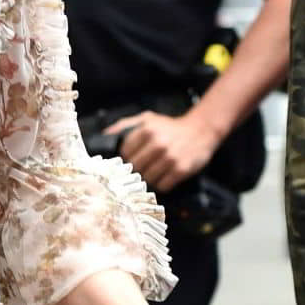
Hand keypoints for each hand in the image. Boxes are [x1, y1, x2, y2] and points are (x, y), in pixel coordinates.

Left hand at [105, 108, 220, 191]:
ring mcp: (170, 158)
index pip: (124, 152)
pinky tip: (164, 177)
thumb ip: (124, 125)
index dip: (126, 158)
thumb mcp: (147, 119)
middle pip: (135, 167)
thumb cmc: (170, 127)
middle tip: (142, 168)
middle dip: (136, 170)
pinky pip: (163, 186)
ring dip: (149, 179)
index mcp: (147, 130)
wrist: (201, 130)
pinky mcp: (181, 170)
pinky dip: (162, 185)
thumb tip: (103, 136)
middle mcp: (158, 144)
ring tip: (154, 172)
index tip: (131, 159)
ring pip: (148, 179)